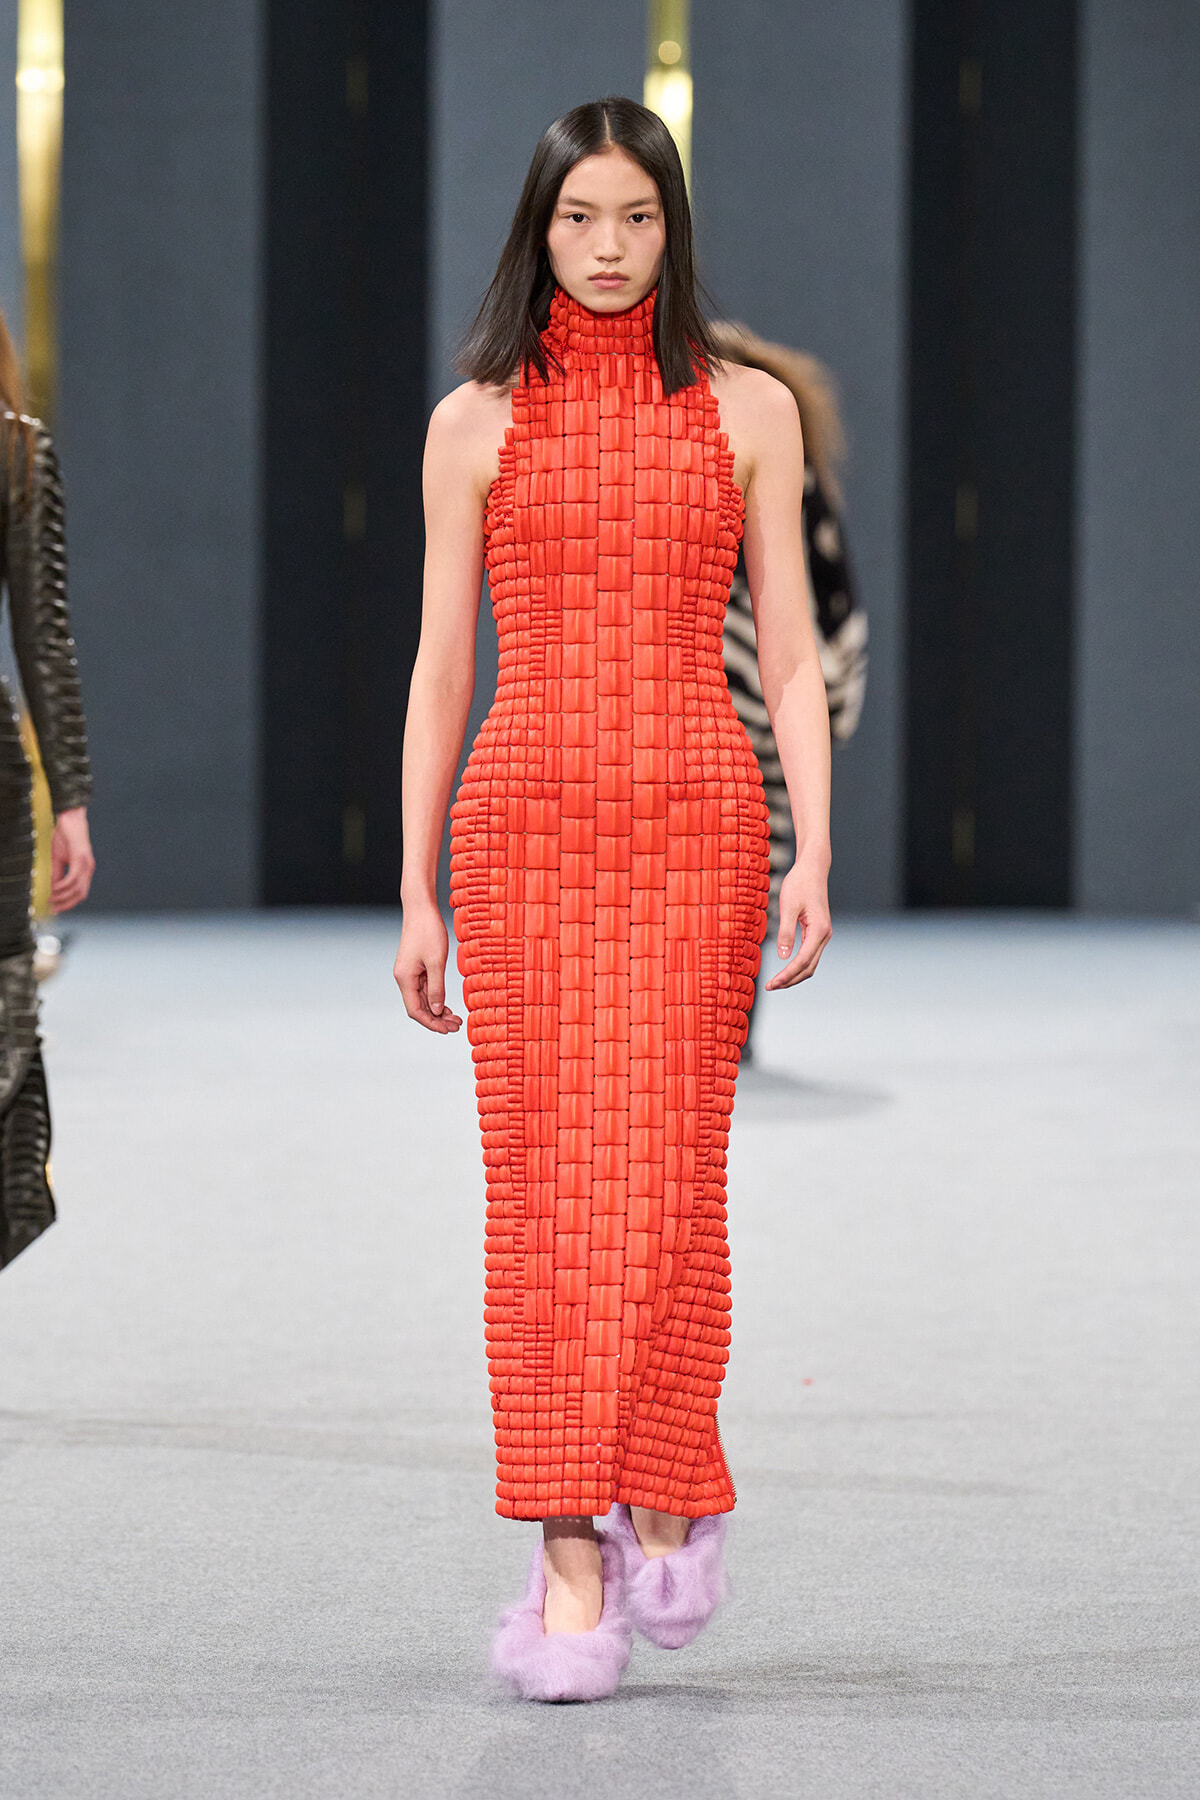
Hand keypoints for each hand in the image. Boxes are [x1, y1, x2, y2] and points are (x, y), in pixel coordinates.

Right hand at [50, 807, 94, 912]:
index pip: (80, 893)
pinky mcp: (80, 859)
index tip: (57, 909)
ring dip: (63, 896)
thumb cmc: (65, 837)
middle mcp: (88, 869)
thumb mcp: (58, 859)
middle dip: (67, 904)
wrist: (70, 819)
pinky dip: (63, 886)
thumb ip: (57, 874)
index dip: (69, 903)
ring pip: (77, 889)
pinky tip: (54, 888)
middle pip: (81, 895)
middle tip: (53, 909)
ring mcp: (86, 864)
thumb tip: (53, 889)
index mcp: (85, 870)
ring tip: (51, 898)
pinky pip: (72, 878)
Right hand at [393, 904, 463, 1032]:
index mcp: (405, 978)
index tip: (448, 1030)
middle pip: (419, 1007)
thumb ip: (437, 988)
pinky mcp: (416, 967)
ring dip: (438, 1010)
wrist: (420, 908)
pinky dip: (436, 998)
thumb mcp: (437, 962)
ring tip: (455, 1018)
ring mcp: (409, 973)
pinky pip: (425, 989)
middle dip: (437, 1019)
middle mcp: (404, 978)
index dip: (431, 1023)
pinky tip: (448, 1005)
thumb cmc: (428, 931)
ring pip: (423, 1000)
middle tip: (457, 1026)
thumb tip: (437, 1010)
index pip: (415, 1011)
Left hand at [764, 860, 830, 990]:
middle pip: (809, 968)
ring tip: (776, 982)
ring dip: (794, 975)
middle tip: (770, 987)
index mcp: (819, 930)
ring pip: (810, 964)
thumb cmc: (799, 884)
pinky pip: (809, 955)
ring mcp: (822, 935)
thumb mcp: (788, 906)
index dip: (787, 975)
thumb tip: (782, 957)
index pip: (802, 961)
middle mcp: (824, 935)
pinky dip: (798, 966)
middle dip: (790, 980)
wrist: (812, 868)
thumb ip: (786, 932)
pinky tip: (785, 969)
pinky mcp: (818, 932)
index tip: (772, 984)